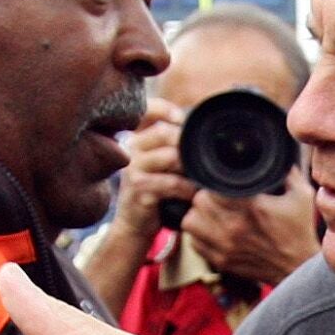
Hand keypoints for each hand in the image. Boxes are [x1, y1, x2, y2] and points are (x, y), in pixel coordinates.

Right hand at [106, 100, 196, 243]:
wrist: (135, 224)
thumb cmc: (155, 190)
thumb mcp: (160, 163)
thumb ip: (172, 144)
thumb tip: (203, 127)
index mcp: (137, 138)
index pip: (148, 110)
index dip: (167, 109)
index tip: (183, 121)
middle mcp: (132, 149)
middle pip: (164, 132)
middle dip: (187, 143)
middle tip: (202, 156)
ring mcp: (134, 169)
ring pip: (170, 156)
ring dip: (191, 167)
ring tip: (202, 176)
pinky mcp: (139, 190)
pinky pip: (171, 183)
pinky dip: (187, 188)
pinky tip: (194, 194)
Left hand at [179, 165, 318, 286]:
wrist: (297, 267)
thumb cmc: (299, 231)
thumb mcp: (301, 195)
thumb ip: (287, 170)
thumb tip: (279, 151)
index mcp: (252, 207)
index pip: (215, 186)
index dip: (215, 180)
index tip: (223, 181)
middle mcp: (235, 227)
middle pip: (198, 201)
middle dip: (205, 194)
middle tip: (215, 195)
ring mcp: (225, 246)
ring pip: (190, 221)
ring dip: (198, 214)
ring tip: (210, 212)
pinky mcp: (221, 261)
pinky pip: (194, 242)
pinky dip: (198, 234)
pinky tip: (212, 230)